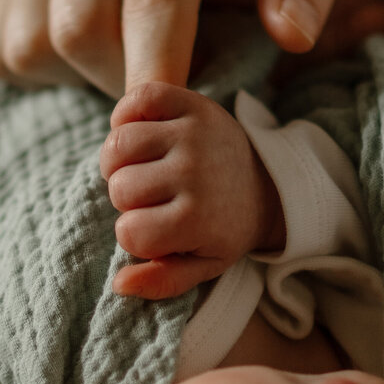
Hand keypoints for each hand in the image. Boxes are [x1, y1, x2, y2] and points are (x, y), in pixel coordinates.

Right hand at [0, 0, 354, 98]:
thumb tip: (291, 31)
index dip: (159, 71)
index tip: (169, 121)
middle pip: (80, 29)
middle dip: (122, 81)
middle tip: (165, 94)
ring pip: (32, 43)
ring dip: (79, 80)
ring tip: (129, 69)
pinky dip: (41, 77)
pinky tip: (88, 63)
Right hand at [99, 82, 285, 298]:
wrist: (265, 184)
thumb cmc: (223, 227)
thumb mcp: (203, 265)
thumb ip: (162, 281)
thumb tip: (120, 284)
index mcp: (198, 219)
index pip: (129, 232)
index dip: (132, 234)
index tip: (152, 229)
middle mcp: (195, 173)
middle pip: (120, 187)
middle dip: (125, 198)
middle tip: (147, 197)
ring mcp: (194, 133)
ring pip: (118, 143)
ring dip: (118, 159)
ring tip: (136, 166)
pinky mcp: (193, 103)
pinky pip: (137, 99)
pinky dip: (126, 114)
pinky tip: (139, 133)